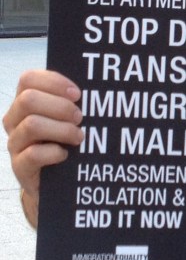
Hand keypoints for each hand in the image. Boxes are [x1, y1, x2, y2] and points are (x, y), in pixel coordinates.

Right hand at [2, 70, 82, 226]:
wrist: (57, 180)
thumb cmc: (66, 141)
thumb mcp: (69, 119)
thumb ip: (73, 103)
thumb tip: (96, 87)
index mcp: (26, 102)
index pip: (28, 79)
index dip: (54, 82)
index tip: (78, 94)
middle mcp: (15, 120)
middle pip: (29, 99)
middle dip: (61, 107)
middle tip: (81, 118)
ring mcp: (15, 143)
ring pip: (32, 125)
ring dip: (62, 129)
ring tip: (79, 137)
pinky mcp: (19, 166)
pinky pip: (33, 154)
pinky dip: (54, 152)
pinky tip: (65, 154)